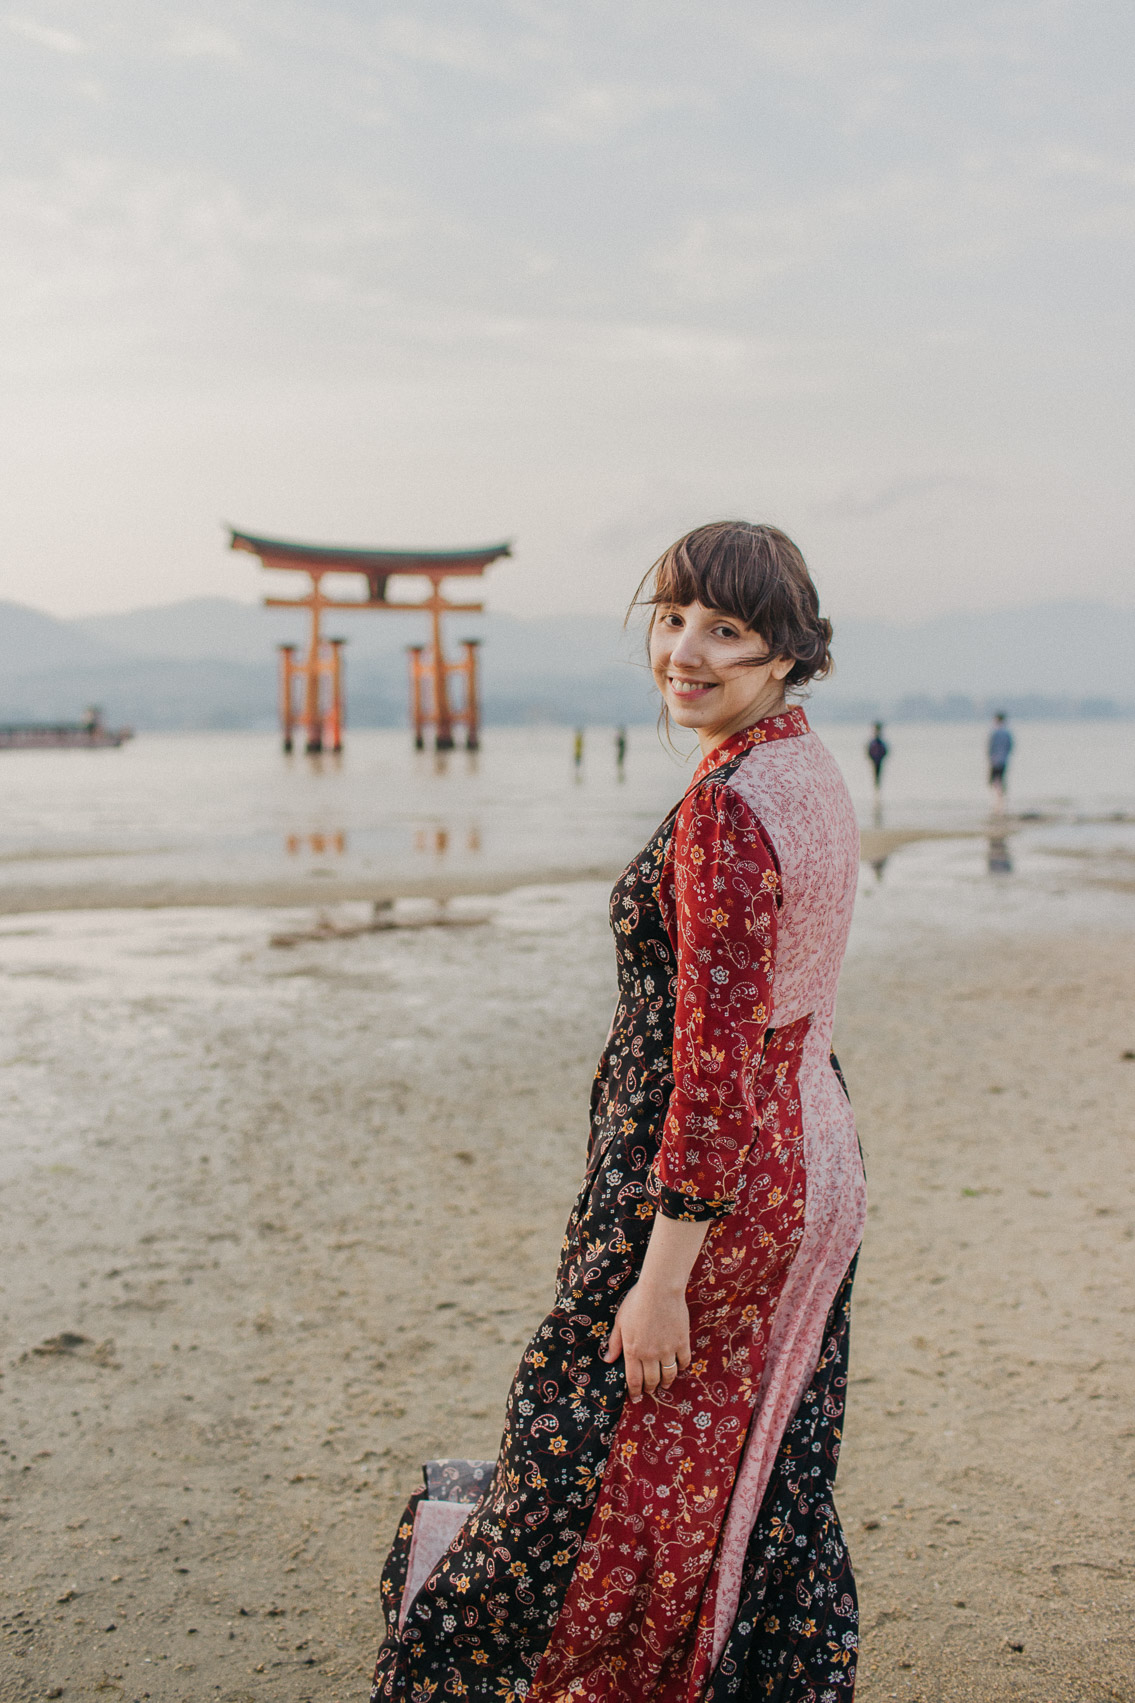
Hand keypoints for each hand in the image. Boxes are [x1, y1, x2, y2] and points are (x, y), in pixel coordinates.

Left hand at [604, 1278, 691, 1401]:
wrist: (660, 1289)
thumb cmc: (636, 1302)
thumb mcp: (620, 1321)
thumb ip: (615, 1342)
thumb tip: (608, 1360)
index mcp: (633, 1350)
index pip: (634, 1380)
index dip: (635, 1391)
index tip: (636, 1397)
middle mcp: (650, 1355)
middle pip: (652, 1381)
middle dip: (650, 1389)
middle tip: (649, 1391)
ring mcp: (668, 1350)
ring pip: (668, 1375)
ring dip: (666, 1382)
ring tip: (664, 1384)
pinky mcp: (682, 1342)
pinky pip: (684, 1362)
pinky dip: (681, 1368)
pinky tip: (678, 1368)